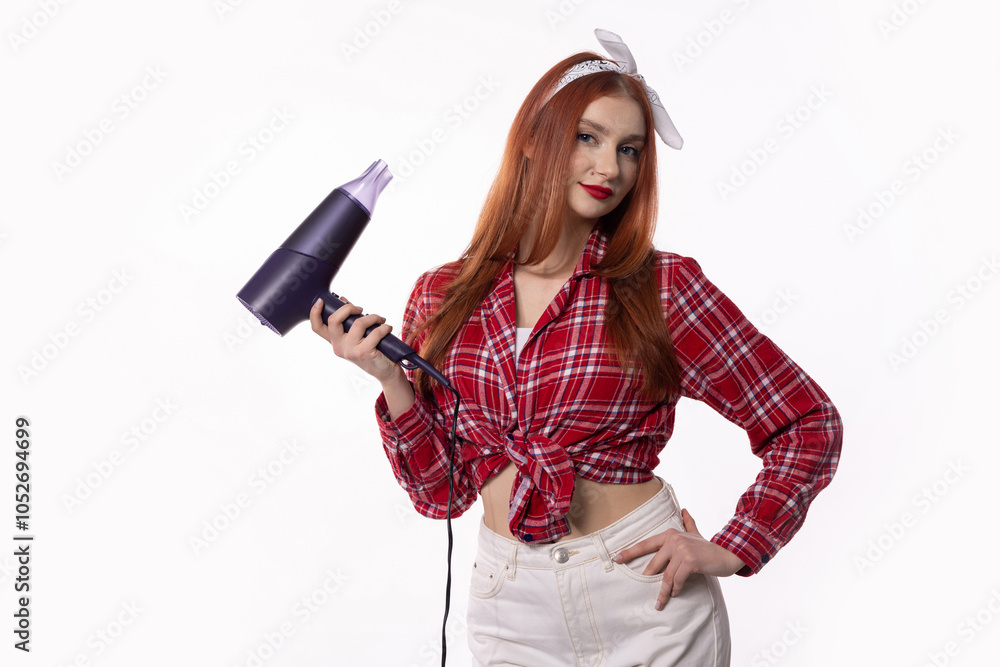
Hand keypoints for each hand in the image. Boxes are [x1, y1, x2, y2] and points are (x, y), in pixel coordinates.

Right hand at [309, 297, 399, 382]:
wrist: (384, 371)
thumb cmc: (371, 350)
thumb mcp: (357, 336)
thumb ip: (349, 321)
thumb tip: (344, 300)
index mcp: (335, 341)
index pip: (317, 328)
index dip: (314, 313)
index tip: (321, 301)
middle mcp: (339, 347)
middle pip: (334, 320)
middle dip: (348, 308)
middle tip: (360, 309)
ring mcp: (350, 351)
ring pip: (359, 323)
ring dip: (373, 317)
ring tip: (380, 319)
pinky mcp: (364, 353)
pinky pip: (374, 333)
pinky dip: (384, 328)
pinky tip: (387, 329)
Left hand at [613, 508, 746, 610]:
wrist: (728, 554)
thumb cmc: (708, 548)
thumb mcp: (695, 534)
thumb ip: (688, 523)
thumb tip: (683, 509)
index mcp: (670, 534)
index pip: (646, 544)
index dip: (630, 551)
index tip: (616, 558)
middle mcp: (674, 539)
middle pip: (654, 564)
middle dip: (649, 579)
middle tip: (643, 591)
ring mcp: (681, 550)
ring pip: (666, 575)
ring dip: (663, 591)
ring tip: (661, 601)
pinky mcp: (690, 561)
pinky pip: (677, 579)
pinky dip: (676, 589)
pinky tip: (676, 593)